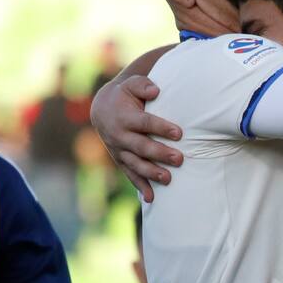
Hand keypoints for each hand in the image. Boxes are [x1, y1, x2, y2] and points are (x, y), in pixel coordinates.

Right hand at [90, 75, 182, 201]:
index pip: (145, 123)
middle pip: (141, 146)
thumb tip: (156, 91)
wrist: (102, 109)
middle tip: (179, 159)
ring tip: (169, 179)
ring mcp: (119, 150)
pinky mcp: (121, 160)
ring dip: (152, 173)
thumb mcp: (132, 84)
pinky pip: (130, 174)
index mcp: (124, 117)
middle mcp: (120, 135)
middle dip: (160, 153)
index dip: (161, 128)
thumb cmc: (126, 95)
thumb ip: (143, 85)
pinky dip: (140, 186)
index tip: (179, 133)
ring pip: (136, 164)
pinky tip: (151, 198)